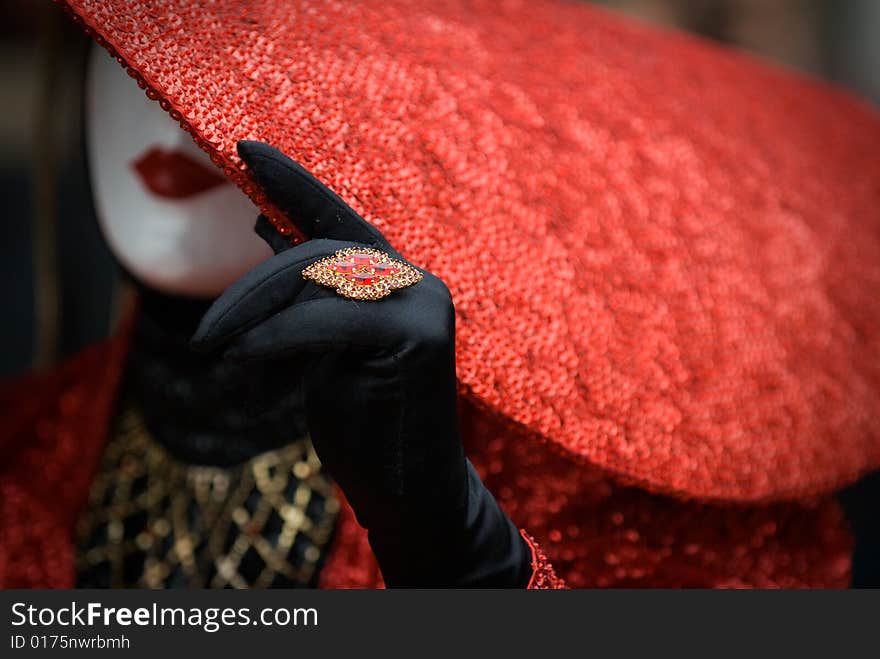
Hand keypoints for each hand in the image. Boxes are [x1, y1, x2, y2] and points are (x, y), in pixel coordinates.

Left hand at [192, 141, 529, 586]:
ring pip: (318, 280)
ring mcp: (423, 306)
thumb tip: (263, 227)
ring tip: (221, 355)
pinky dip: (277, 338)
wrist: (412, 493)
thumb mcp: (320, 350)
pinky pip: (327, 321)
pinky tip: (243, 359)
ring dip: (257, 316)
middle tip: (206, 336)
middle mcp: (416, 283)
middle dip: (252, 289)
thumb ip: (303, 292)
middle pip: (317, 252)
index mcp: (396, 281)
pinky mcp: (418, 338)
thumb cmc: (366, 423)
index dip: (293, 183)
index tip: (246, 150)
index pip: (338, 219)